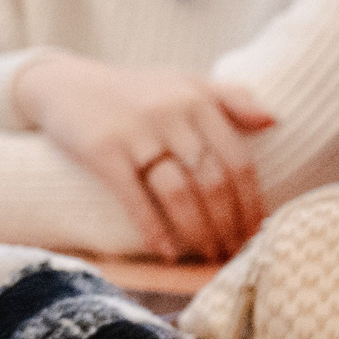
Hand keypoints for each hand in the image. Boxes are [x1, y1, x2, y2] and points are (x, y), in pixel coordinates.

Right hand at [9, 54, 274, 261]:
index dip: (251, 203)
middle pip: (212, 182)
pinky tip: (168, 251)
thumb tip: (274, 122)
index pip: (238, 161)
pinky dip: (154, 230)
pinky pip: (135, 199)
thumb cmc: (133, 91)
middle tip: (233, 253)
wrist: (64, 84)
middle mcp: (170, 113)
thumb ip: (230, 97)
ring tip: (208, 255)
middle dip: (227, 225)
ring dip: (198, 233)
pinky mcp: (102, 151)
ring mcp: (134, 133)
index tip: (257, 233)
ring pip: (179, 194)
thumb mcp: (183, 83)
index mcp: (196, 99)